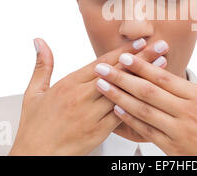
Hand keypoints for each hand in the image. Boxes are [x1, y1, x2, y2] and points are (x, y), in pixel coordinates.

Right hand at [9, 37, 167, 154]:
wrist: (36, 155)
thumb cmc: (35, 126)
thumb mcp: (34, 93)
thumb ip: (42, 65)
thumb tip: (39, 41)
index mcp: (69, 84)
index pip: (102, 62)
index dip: (124, 51)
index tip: (141, 41)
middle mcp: (82, 96)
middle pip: (118, 73)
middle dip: (142, 58)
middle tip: (160, 46)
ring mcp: (92, 114)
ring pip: (123, 92)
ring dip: (144, 77)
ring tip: (162, 65)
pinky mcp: (99, 131)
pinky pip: (122, 115)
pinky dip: (137, 103)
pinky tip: (151, 95)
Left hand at [94, 43, 196, 155]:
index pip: (165, 78)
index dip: (142, 66)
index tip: (125, 56)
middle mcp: (187, 113)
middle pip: (148, 92)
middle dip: (122, 78)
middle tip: (102, 68)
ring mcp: (178, 132)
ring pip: (143, 111)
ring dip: (119, 97)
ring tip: (102, 86)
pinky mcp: (173, 149)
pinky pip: (147, 132)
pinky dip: (131, 120)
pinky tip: (117, 110)